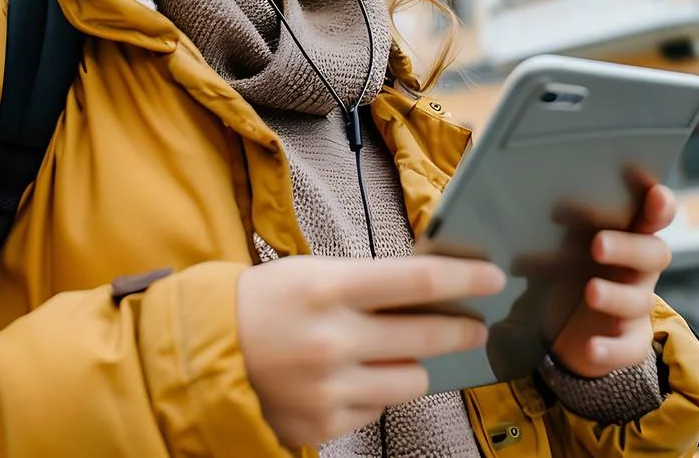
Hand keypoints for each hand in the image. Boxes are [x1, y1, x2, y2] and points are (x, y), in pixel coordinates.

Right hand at [237, 255, 505, 447]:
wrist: (203, 356)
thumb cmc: (265, 304)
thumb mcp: (312, 274)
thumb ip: (370, 283)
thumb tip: (437, 290)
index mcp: (329, 287)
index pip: (419, 281)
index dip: (466, 279)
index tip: (494, 279)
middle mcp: (332, 339)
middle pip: (427, 334)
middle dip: (462, 329)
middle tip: (475, 327)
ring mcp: (329, 387)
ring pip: (412, 380)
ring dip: (413, 366)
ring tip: (394, 355)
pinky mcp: (323, 424)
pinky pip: (378, 409)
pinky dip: (372, 394)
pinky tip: (346, 379)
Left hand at [548, 182, 676, 378]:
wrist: (563, 331)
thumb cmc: (571, 273)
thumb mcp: (566, 246)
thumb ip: (568, 229)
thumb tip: (555, 209)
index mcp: (629, 238)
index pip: (655, 217)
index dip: (661, 206)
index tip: (654, 194)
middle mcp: (640, 271)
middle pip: (654, 255)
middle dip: (628, 248)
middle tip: (597, 245)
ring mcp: (637, 308)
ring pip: (639, 302)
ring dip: (616, 296)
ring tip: (591, 292)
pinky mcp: (629, 343)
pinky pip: (628, 349)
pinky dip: (610, 350)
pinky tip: (591, 347)